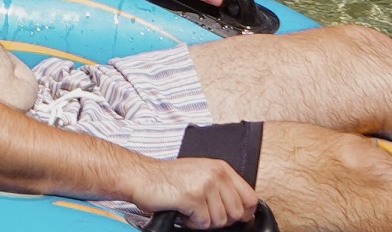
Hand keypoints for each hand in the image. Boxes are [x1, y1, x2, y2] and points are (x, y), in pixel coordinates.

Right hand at [130, 155, 254, 227]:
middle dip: (220, 219)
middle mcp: (216, 174)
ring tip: (190, 208)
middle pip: (237, 213)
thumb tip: (244, 211)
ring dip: (204, 221)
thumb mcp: (201, 175)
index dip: (242, 213)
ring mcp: (205, 184)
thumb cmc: (167, 178)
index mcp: (221, 168)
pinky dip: (192, 223)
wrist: (140, 176)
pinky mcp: (193, 197)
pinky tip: (183, 211)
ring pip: (220, 221)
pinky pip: (204, 223)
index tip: (229, 215)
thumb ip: (223, 188)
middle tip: (202, 211)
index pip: (251, 199)